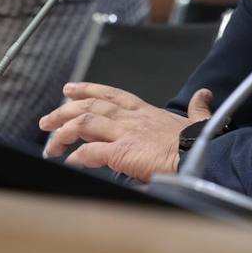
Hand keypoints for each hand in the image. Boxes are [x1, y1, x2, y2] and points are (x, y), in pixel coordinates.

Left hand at [38, 83, 214, 181]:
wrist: (202, 154)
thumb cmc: (200, 142)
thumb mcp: (198, 119)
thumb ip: (197, 108)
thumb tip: (204, 95)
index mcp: (146, 112)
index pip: (112, 94)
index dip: (88, 90)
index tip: (70, 89)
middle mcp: (131, 118)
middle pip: (90, 105)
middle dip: (64, 110)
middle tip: (47, 119)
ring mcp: (125, 133)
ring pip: (84, 123)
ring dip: (63, 133)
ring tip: (50, 145)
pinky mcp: (121, 151)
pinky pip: (90, 151)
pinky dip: (76, 157)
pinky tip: (68, 163)